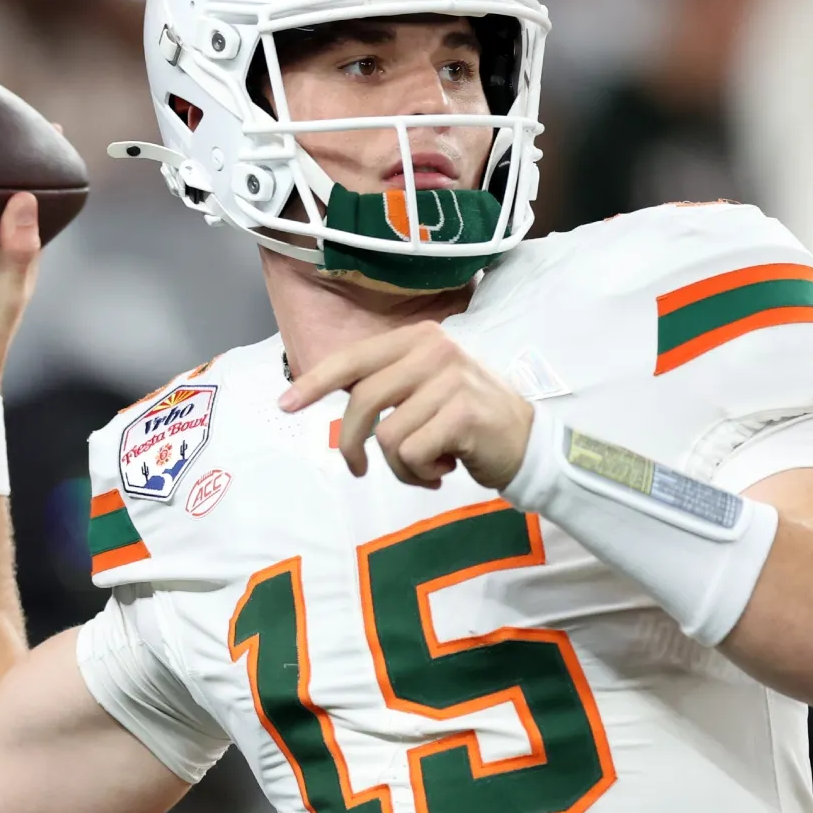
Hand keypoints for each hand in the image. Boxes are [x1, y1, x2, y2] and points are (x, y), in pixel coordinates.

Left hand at [279, 322, 533, 489]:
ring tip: (424, 468)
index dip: (315, 383)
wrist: (527, 444)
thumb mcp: (424, 388)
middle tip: (358, 469)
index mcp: (419, 338)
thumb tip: (321, 390)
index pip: (354, 359)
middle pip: (362, 401)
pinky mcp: (463, 414)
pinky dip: (419, 474)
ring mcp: (452, 380)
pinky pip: (412, 454)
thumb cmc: (466, 420)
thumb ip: (383, 384)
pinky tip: (443, 470)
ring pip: (388, 436)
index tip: (285, 405)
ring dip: (399, 466)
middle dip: (351, 444)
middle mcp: (435, 350)